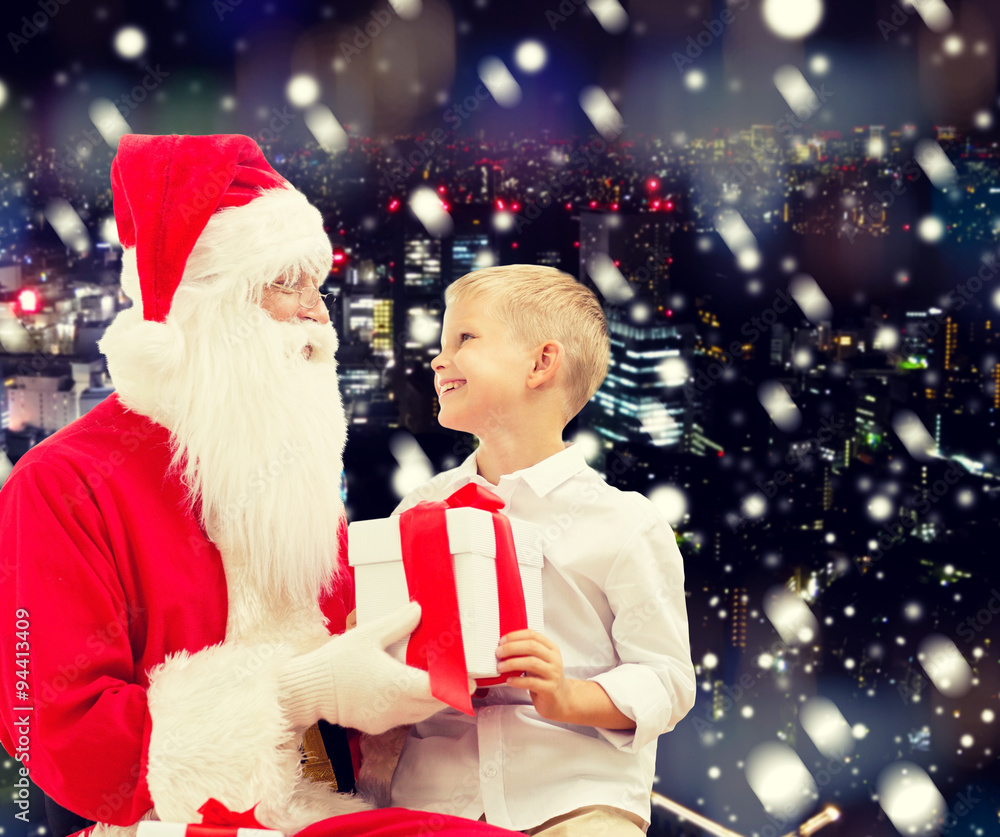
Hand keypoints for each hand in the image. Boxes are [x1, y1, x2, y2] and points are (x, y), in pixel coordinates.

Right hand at [279, 601, 445, 733]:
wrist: (308, 690)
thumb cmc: (336, 663)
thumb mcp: (368, 635)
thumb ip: (397, 623)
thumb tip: (418, 610)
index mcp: (396, 685)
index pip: (438, 691)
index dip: (456, 686)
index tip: (468, 678)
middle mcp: (395, 707)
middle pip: (436, 705)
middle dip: (450, 693)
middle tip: (459, 677)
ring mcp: (387, 720)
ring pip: (422, 714)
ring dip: (434, 701)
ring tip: (441, 683)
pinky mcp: (378, 726)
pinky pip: (406, 718)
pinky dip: (415, 706)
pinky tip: (413, 691)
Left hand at [496, 629, 572, 722]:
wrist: (562, 700)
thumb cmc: (546, 679)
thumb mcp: (540, 661)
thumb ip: (527, 653)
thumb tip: (504, 646)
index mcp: (551, 649)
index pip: (533, 635)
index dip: (515, 636)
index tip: (502, 640)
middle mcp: (554, 659)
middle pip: (532, 646)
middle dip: (511, 648)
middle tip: (499, 652)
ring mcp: (553, 674)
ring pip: (532, 663)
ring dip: (512, 663)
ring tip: (501, 667)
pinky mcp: (550, 689)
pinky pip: (531, 682)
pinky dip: (517, 680)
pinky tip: (509, 680)